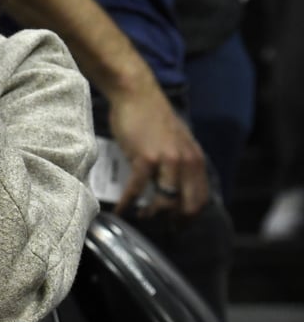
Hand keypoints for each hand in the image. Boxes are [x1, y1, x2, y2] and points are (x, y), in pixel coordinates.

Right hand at [109, 81, 209, 217]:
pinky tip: (121, 210)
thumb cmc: (151, 117)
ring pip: (165, 201)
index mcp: (195, 160)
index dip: (189, 217)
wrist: (137, 94)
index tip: (177, 225)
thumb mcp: (176, 142)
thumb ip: (180, 162)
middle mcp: (186, 163)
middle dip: (174, 222)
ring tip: (141, 217)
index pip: (200, 199)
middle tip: (161, 227)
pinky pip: (138, 188)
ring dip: (152, 214)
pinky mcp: (145, 158)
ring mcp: (167, 161)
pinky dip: (128, 202)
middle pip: (187, 205)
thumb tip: (173, 186)